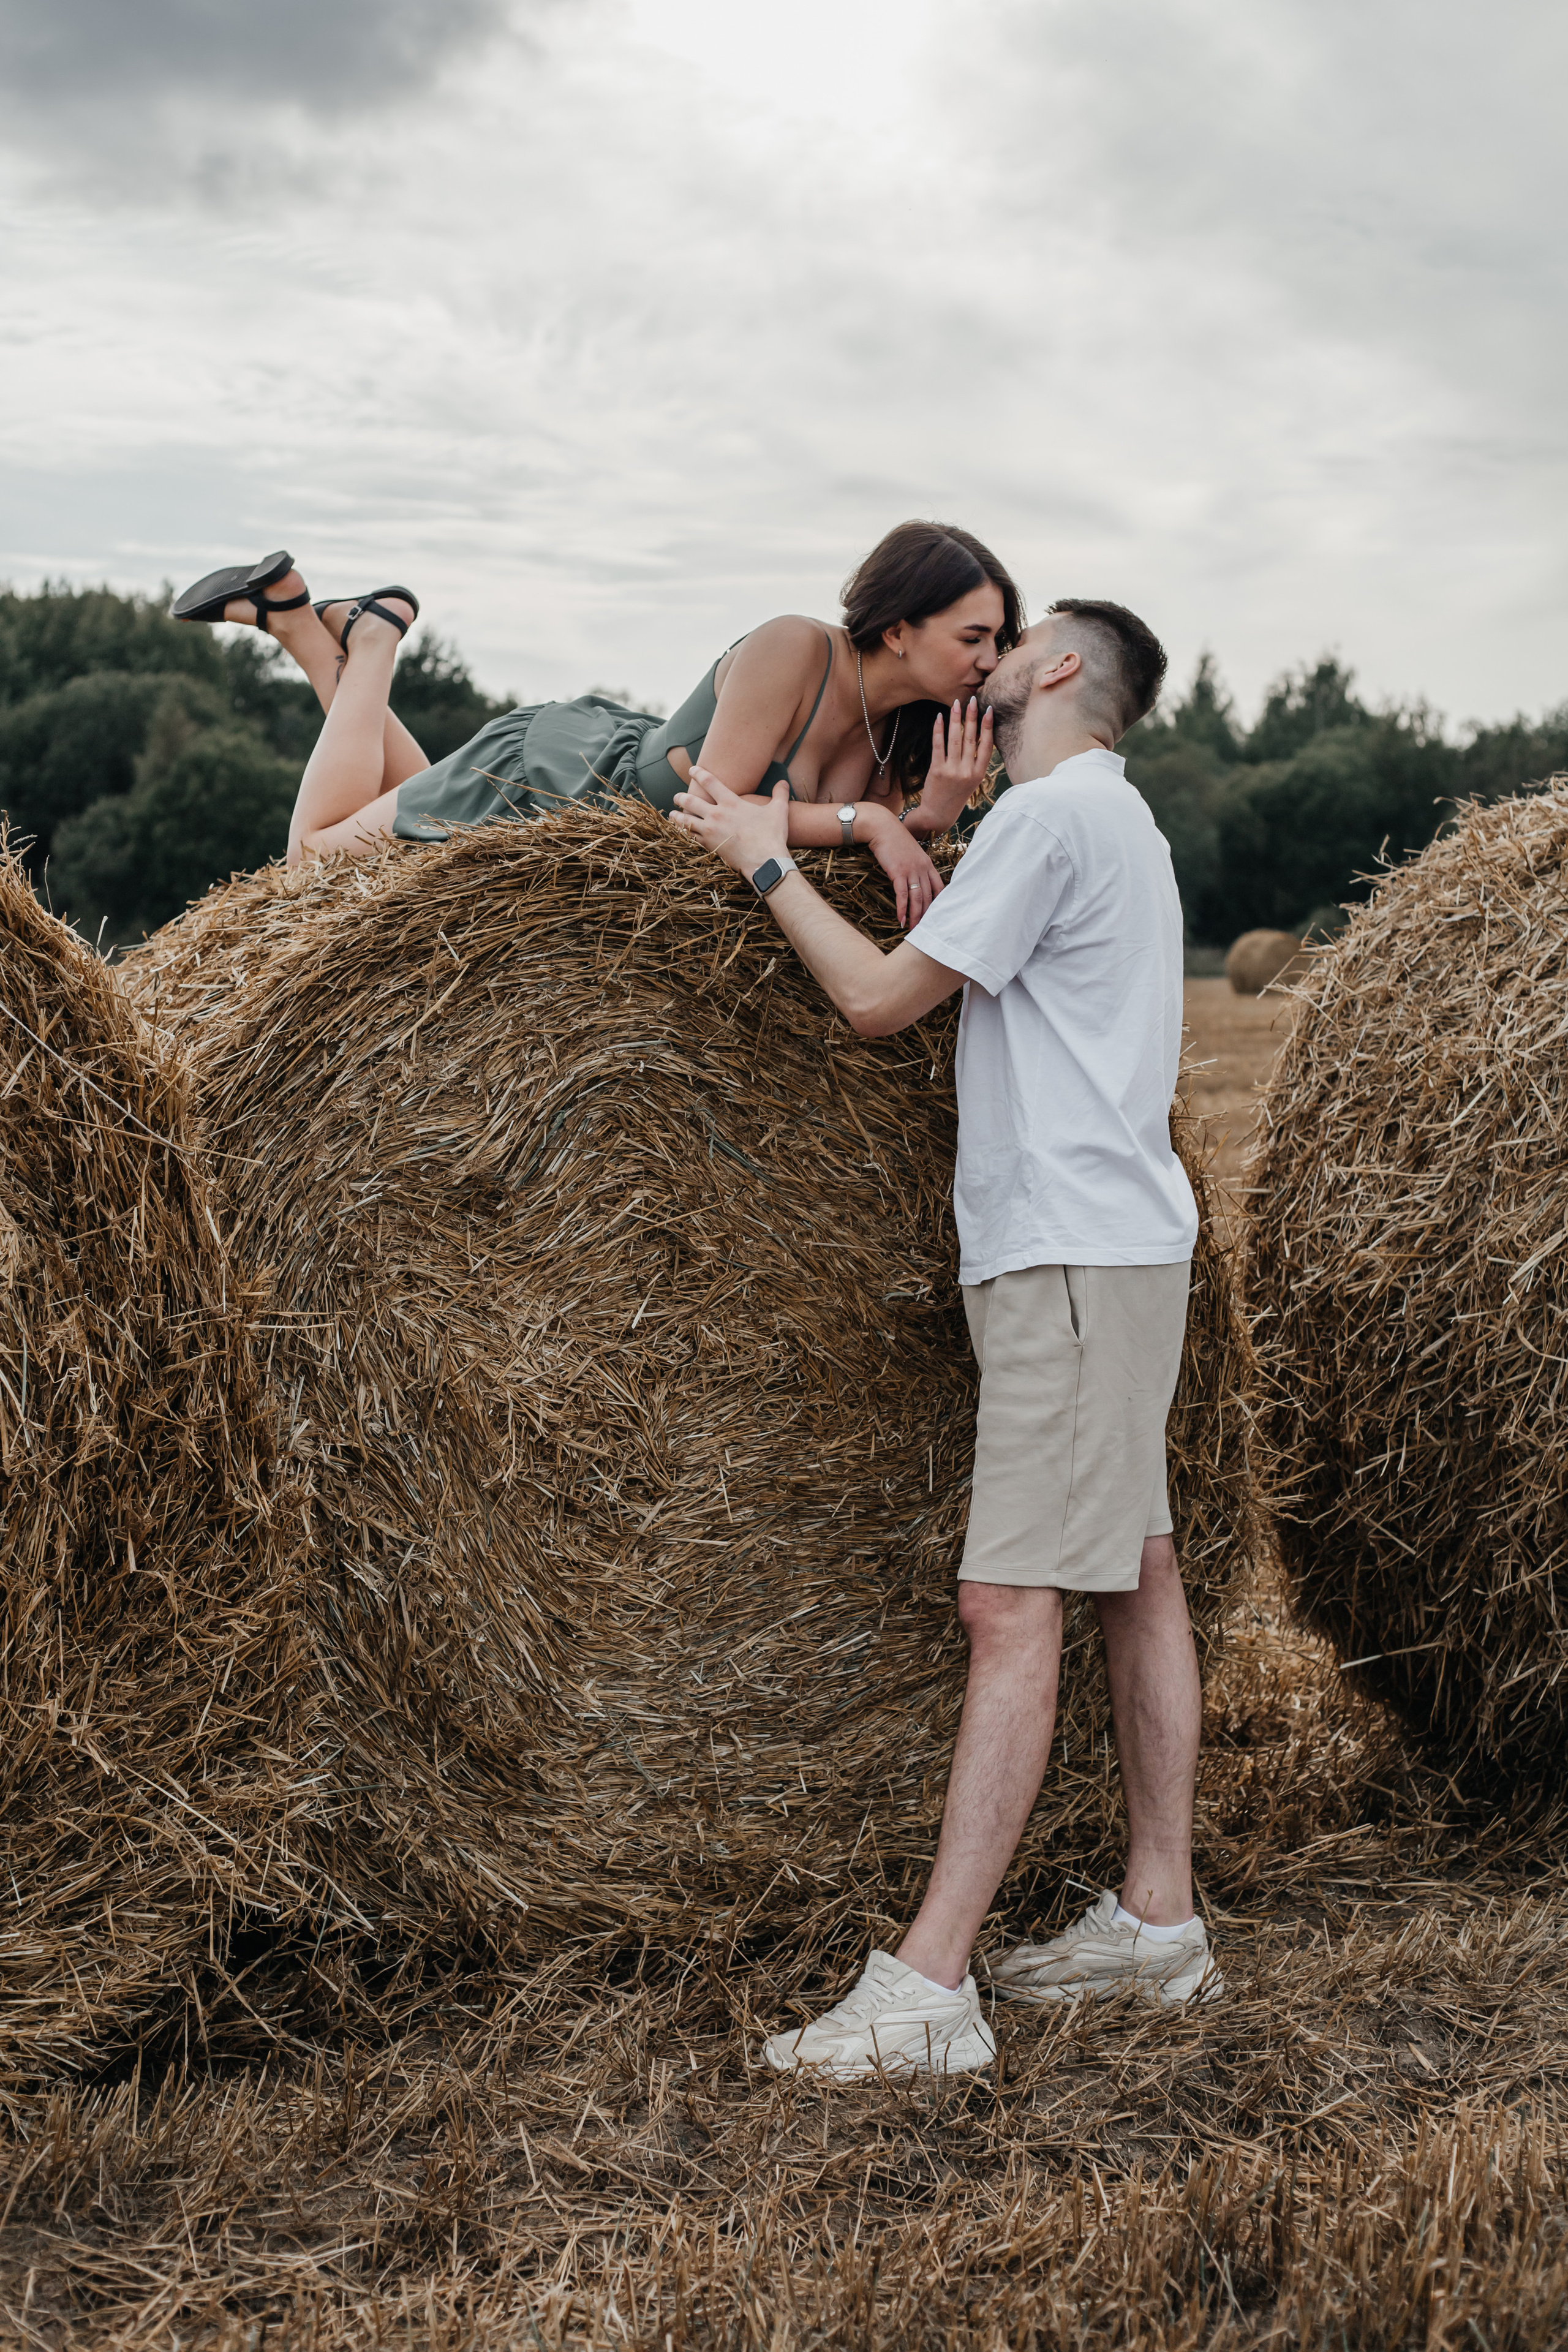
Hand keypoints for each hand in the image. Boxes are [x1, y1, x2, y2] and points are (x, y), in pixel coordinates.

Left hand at [670, 767, 788, 877]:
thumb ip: (779, 794)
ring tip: (672, 814)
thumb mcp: (779, 810)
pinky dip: (683, 834)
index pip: (709, 782)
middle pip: (690, 801)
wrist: (764, 861)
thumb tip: (784, 782)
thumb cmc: (772, 835)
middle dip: (680, 797)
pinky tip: (680, 833)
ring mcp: (710, 832)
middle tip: (676, 796)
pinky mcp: (709, 847)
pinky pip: (691, 838)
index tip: (692, 770)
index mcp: (731, 802)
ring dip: (677, 816)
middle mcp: (716, 815)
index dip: (698, 773)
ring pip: (685, 821)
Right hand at [863, 806, 944, 929]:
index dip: (938, 904)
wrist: (882, 827)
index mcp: (928, 864)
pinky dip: (902, 909)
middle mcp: (923, 868)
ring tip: (912, 930)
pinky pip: (902, 895)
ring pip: (917, 899)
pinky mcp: (899, 872)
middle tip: (924, 929)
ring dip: (915, 916)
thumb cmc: (894, 840)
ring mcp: (912, 870)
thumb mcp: (910, 852)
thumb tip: (913, 879)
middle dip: (926, 916)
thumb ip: (915, 865)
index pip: (939, 888)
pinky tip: (901, 919)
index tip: (936, 916)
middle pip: (929, 897)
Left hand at [902, 696, 993, 837]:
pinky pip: (938, 746)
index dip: (988, 726)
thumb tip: (978, 736)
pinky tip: (939, 717)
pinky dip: (939, 730)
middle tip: (973, 699)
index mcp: (979, 774)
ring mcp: (952, 771)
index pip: (987, 745)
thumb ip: (975, 762)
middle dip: (972, 717)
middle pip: (972, 739)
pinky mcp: (937, 771)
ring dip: (956, 719)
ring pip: (956, 739)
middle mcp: (967, 772)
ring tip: (956, 703)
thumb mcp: (971, 781)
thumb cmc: (955, 795)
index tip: (989, 710)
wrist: (937, 815)